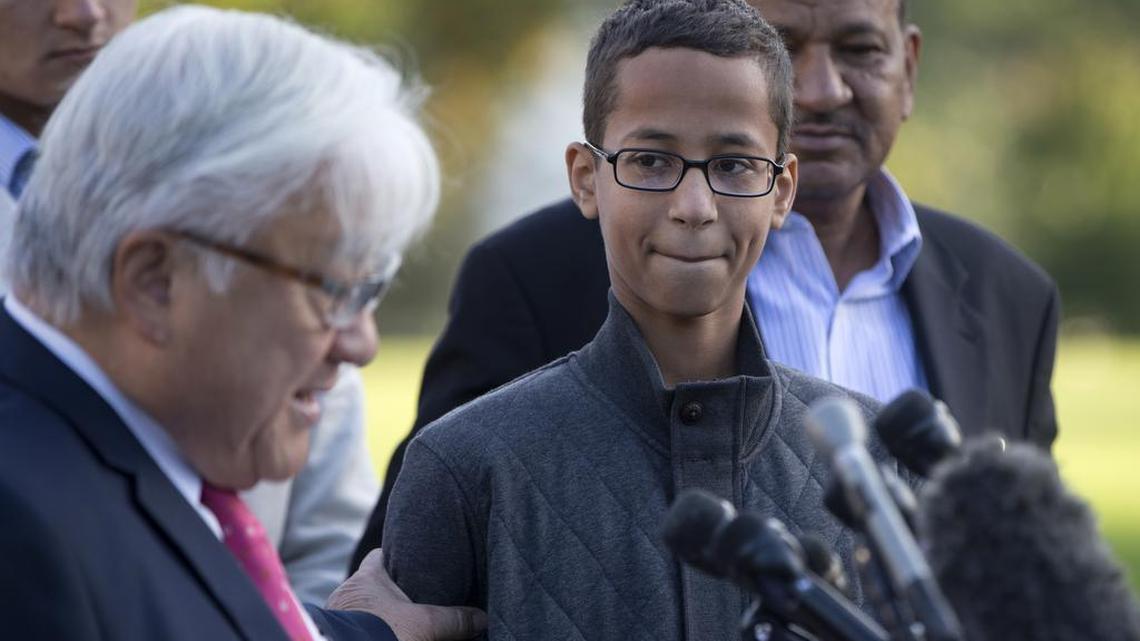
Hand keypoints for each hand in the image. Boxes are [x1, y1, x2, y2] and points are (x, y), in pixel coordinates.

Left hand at [327, 549, 486, 640]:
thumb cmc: (380, 633)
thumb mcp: (425, 624)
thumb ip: (454, 619)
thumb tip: (481, 618)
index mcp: (367, 577)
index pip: (380, 554)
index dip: (397, 555)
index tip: (415, 561)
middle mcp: (348, 593)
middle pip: (374, 583)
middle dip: (393, 591)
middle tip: (417, 597)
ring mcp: (339, 616)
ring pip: (364, 607)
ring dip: (380, 613)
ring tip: (403, 621)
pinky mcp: (338, 633)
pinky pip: (356, 625)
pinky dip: (369, 628)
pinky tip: (386, 635)